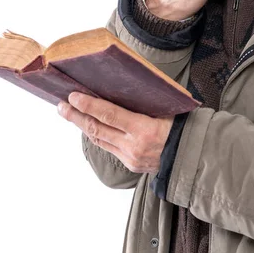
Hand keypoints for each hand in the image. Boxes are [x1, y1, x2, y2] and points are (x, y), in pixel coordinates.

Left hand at [57, 92, 173, 173]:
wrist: (192, 155)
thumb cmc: (181, 126)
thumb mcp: (165, 110)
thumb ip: (143, 103)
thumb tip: (122, 88)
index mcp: (145, 129)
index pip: (110, 115)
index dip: (89, 106)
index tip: (73, 96)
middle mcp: (134, 145)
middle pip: (97, 129)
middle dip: (76, 116)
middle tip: (61, 105)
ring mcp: (130, 157)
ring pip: (100, 140)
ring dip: (83, 126)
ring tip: (69, 113)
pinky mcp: (130, 164)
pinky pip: (109, 147)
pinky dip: (98, 135)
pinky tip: (90, 126)